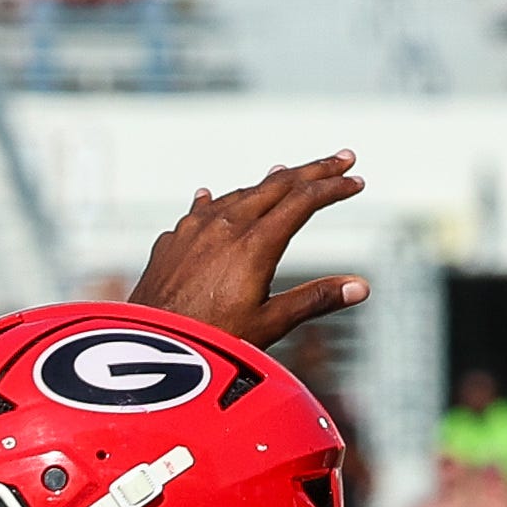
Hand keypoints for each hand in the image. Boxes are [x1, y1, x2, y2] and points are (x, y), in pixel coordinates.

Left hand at [125, 154, 370, 350]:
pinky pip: (200, 211)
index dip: (334, 188)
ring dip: (269, 182)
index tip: (357, 180)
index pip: (304, 201)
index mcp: (255, 244)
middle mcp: (225, 226)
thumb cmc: (209, 342)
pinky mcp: (172, 241)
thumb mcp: (269, 325)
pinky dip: (219, 200)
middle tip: (341, 160)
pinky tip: (211, 196)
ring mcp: (194, 230)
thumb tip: (359, 288)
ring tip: (287, 173)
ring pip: (239, 194)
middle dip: (313, 170)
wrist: (147, 347)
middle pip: (277, 185)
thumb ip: (313, 300)